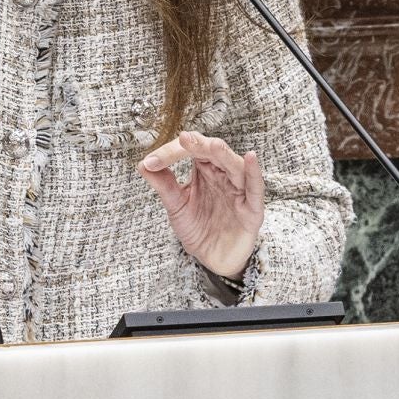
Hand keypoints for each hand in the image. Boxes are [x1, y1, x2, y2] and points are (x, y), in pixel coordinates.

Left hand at [137, 130, 262, 279]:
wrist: (213, 259)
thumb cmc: (198, 228)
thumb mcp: (177, 206)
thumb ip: (164, 185)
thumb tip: (142, 164)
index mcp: (204, 169)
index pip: (190, 150)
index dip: (170, 153)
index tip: (150, 162)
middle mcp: (223, 174)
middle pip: (213, 151)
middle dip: (198, 145)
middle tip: (183, 140)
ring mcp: (239, 189)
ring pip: (234, 164)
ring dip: (223, 154)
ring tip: (213, 146)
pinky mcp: (252, 208)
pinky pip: (256, 186)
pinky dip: (254, 171)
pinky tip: (250, 157)